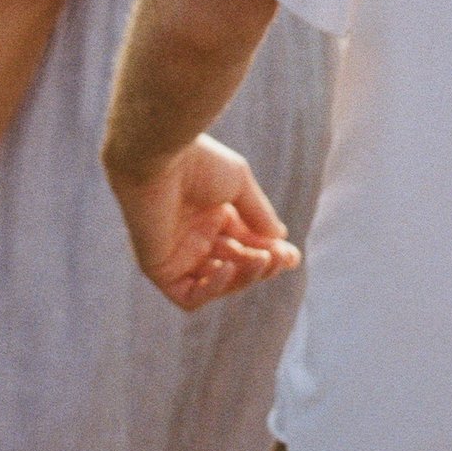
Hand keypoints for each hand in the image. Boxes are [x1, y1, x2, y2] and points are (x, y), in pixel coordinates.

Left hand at [111, 132, 299, 309]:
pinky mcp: (159, 268)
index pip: (244, 243)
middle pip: (234, 265)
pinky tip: (229, 267)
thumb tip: (280, 239)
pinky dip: (213, 288)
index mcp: (211, 213)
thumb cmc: (198, 162)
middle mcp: (194, 235)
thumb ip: (257, 215)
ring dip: (243, 276)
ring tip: (262, 258)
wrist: (158, 156)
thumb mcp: (238, 184)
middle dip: (260, 265)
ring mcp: (177, 254)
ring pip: (216, 283)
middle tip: (280, 257)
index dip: (269, 252)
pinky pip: (189, 295)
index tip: (293, 256)